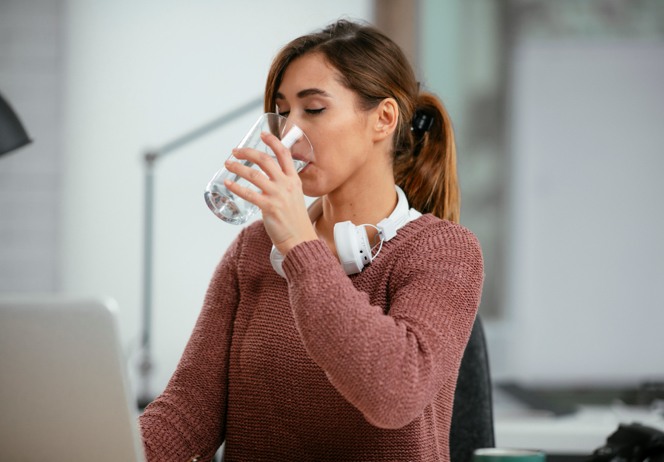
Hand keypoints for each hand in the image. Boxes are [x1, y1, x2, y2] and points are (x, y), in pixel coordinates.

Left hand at [223, 132, 316, 254]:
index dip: (273, 142)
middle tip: (235, 151)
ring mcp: (278, 195)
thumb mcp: (295, 198)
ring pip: (254, 174)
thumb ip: (283, 187)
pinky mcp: (269, 207)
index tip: (263, 134)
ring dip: (237, 167)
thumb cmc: (295, 221)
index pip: (285, 154)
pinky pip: (249, 194)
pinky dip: (236, 187)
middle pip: (265, 160)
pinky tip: (228, 183)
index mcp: (294, 180)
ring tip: (228, 164)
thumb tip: (264, 182)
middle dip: (247, 152)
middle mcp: (287, 184)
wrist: (300, 240)